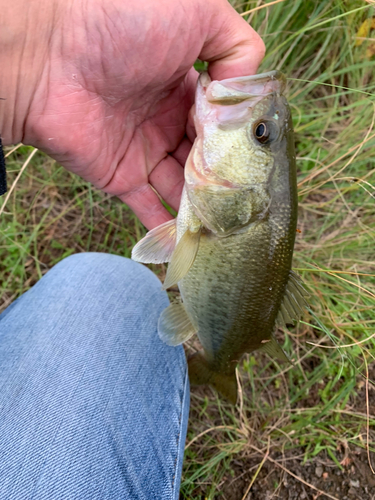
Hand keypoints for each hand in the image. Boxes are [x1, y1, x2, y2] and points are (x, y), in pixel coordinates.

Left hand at [0, 0, 264, 228]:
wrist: (50, 55)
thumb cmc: (122, 22)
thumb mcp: (198, 10)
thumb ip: (237, 46)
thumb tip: (245, 94)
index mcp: (186, 86)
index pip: (224, 121)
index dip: (240, 138)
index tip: (255, 154)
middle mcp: (167, 121)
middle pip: (207, 159)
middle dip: (227, 178)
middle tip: (250, 198)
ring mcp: (145, 152)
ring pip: (185, 188)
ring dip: (206, 207)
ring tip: (232, 227)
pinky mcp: (121, 179)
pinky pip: (150, 209)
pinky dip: (170, 229)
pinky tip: (195, 243)